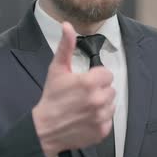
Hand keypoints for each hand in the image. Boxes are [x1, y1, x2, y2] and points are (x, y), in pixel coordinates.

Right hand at [32, 22, 115, 156]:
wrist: (45, 128)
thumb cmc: (51, 98)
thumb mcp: (57, 69)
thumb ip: (66, 46)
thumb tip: (67, 26)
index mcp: (90, 82)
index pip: (107, 74)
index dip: (95, 76)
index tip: (84, 82)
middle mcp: (98, 99)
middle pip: (110, 88)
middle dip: (99, 90)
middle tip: (82, 95)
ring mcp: (101, 116)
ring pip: (111, 104)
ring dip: (101, 104)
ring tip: (84, 106)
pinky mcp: (102, 130)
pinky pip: (109, 119)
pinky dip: (100, 119)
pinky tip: (86, 117)